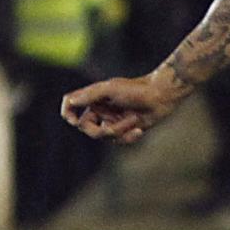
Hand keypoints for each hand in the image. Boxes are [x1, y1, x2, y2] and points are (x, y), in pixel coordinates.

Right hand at [60, 67, 191, 144]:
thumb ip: (90, 95)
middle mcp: (100, 110)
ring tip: (135, 118)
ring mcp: (112, 120)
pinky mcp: (125, 129)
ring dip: (121, 130)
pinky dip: (129, 136)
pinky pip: (119, 141)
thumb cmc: (137, 89)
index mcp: (93, 98)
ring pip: (104, 136)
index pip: (70, 105)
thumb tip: (70, 101)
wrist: (162, 95)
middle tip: (116, 126)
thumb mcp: (111, 89)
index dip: (68, 113)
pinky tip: (140, 130)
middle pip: (87, 128)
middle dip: (103, 130)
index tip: (73, 120)